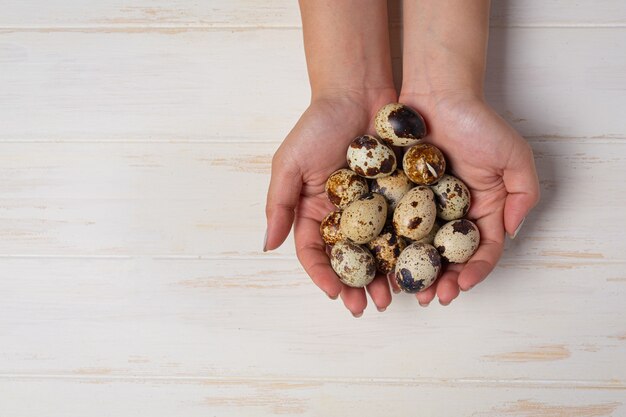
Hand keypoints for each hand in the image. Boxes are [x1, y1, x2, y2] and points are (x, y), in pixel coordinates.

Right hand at [265, 90, 397, 315]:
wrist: (358, 91)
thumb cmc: (318, 125)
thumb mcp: (289, 163)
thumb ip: (278, 204)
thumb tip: (267, 246)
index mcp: (315, 211)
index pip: (315, 253)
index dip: (323, 276)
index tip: (336, 294)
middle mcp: (344, 215)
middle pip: (350, 260)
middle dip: (358, 286)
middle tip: (369, 307)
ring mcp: (374, 207)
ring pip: (380, 251)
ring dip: (385, 276)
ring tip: (394, 297)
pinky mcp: (400, 195)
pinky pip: (404, 227)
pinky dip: (409, 248)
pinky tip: (417, 266)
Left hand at [399, 92, 539, 305]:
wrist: (436, 92)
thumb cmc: (477, 121)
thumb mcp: (514, 155)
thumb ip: (523, 194)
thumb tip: (511, 232)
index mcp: (482, 208)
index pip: (482, 249)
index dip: (475, 271)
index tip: (461, 286)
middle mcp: (452, 212)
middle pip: (448, 256)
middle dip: (441, 280)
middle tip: (429, 298)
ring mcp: (423, 206)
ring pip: (418, 248)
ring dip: (413, 272)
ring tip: (403, 291)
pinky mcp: (396, 195)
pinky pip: (391, 225)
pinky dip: (389, 246)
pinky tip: (381, 262)